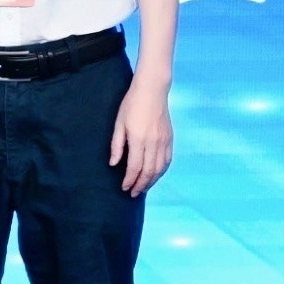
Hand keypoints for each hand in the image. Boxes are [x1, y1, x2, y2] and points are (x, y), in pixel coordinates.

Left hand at [111, 82, 173, 196]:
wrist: (152, 90)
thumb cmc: (132, 104)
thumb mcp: (119, 123)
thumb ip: (117, 145)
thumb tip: (114, 164)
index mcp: (138, 139)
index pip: (135, 167)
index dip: (129, 180)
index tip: (124, 188)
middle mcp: (153, 142)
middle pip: (148, 171)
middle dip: (140, 185)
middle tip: (133, 193)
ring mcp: (163, 141)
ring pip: (159, 168)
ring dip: (151, 181)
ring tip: (143, 188)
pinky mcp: (169, 139)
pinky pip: (167, 160)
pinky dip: (161, 171)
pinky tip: (155, 175)